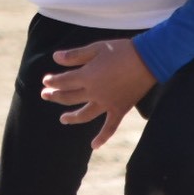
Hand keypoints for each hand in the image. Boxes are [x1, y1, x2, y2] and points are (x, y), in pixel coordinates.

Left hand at [40, 38, 156, 149]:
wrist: (148, 59)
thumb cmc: (121, 50)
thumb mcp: (96, 48)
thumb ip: (75, 55)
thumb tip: (55, 58)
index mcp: (87, 76)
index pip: (63, 81)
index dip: (52, 81)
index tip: (45, 81)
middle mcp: (94, 92)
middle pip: (69, 97)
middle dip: (55, 96)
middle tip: (45, 95)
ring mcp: (106, 103)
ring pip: (84, 114)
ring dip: (71, 117)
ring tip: (62, 119)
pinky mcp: (119, 109)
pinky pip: (109, 128)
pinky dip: (102, 138)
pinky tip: (93, 146)